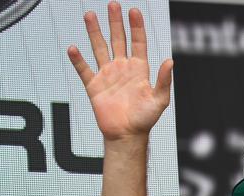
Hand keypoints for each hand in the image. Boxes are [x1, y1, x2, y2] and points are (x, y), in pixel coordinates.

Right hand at [67, 1, 172, 139]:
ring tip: (90, 16)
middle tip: (113, 5)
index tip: (134, 11)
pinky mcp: (94, 86)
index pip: (138, 43)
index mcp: (139, 70)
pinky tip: (73, 48)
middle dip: (115, 23)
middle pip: (118, 40)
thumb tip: (170, 62)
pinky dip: (78, 59)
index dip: (136, 27)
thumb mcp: (159, 100)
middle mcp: (123, 69)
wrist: (127, 135)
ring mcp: (108, 76)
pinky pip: (84, 70)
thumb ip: (164, 80)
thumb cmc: (145, 120)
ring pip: (100, 48)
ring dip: (95, 32)